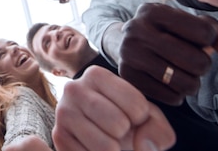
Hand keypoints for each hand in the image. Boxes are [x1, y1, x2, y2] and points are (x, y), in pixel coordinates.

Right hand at [53, 66, 175, 150]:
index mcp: (96, 75)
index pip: (136, 106)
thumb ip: (159, 130)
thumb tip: (141, 145)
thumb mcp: (148, 119)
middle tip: (118, 131)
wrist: (101, 132)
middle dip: (126, 135)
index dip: (141, 120)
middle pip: (118, 125)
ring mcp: (63, 113)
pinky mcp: (58, 136)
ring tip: (109, 141)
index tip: (131, 116)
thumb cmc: (126, 121)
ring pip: (106, 146)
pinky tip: (95, 148)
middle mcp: (74, 88)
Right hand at [117, 3, 217, 105]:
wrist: (123, 43)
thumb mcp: (192, 26)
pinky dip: (177, 95)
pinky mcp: (128, 77)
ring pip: (184, 82)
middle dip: (202, 65)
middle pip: (196, 61)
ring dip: (192, 83)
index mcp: (154, 11)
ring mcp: (129, 54)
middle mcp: (136, 29)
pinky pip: (171, 97)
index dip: (209, 41)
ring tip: (182, 74)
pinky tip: (169, 83)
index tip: (196, 40)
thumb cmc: (168, 33)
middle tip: (191, 61)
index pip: (205, 33)